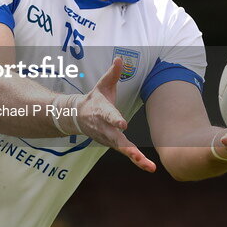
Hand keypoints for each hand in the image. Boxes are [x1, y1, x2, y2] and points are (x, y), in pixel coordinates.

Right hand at [70, 57, 155, 172]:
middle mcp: (104, 128)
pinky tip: (149, 167)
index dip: (115, 119)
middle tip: (135, 154)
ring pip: (122, 149)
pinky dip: (138, 161)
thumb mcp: (102, 85)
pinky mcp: (114, 144)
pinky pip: (127, 153)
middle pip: (115, 139)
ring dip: (135, 158)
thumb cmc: (94, 99)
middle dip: (126, 147)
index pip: (109, 116)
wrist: (77, 117)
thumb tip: (119, 58)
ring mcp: (108, 138)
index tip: (123, 124)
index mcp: (102, 112)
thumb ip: (112, 74)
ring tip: (149, 166)